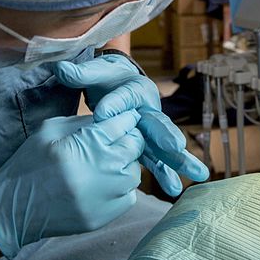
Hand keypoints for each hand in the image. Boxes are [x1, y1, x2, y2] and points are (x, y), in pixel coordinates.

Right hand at [0, 111, 142, 257]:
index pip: (123, 123)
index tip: (122, 119)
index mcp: (86, 144)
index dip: (124, 118)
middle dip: (128, 138)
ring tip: (106, 163)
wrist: (12, 208)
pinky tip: (102, 184)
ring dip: (126, 164)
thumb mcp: (51, 129)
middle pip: (135, 146)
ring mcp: (105, 197)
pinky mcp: (104, 217)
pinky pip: (128, 197)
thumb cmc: (30, 163)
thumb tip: (111, 117)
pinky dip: (121, 188)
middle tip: (116, 140)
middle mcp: (101, 171)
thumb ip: (84, 122)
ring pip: (135, 172)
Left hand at [52, 53, 208, 196]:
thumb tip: (61, 70)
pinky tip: (173, 190)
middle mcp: (149, 110)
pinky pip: (157, 160)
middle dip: (166, 136)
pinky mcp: (148, 145)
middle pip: (159, 123)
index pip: (126, 96)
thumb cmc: (107, 78)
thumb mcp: (95, 73)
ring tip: (197, 175)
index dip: (115, 104)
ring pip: (165, 147)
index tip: (101, 113)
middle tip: (176, 146)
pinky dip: (166, 174)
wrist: (117, 85)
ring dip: (179, 161)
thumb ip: (81, 73)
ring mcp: (150, 130)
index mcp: (137, 88)